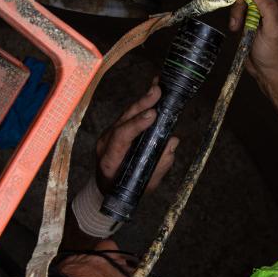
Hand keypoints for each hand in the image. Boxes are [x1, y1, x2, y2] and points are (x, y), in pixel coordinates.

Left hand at [93, 80, 178, 194]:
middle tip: (157, 91)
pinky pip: (129, 116)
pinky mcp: (116, 131)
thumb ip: (158, 166)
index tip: (152, 115)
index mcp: (109, 160)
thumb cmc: (125, 190)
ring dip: (143, 101)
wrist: (105, 190)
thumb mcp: (143, 185)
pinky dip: (141, 105)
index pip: (121, 137)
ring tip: (158, 86)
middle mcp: (106, 144)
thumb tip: (172, 143)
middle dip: (141, 105)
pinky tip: (153, 95)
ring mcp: (109, 135)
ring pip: (126, 115)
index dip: (136, 125)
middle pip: (123, 120)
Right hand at [229, 0, 277, 83]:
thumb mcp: (273, 29)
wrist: (267, 71)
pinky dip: (234, 18)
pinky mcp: (249, 17)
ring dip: (236, 11)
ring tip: (237, 27)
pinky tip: (236, 29)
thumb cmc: (275, 53)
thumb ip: (268, 7)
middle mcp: (271, 2)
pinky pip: (237, 9)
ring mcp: (259, 9)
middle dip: (240, 0)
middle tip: (238, 17)